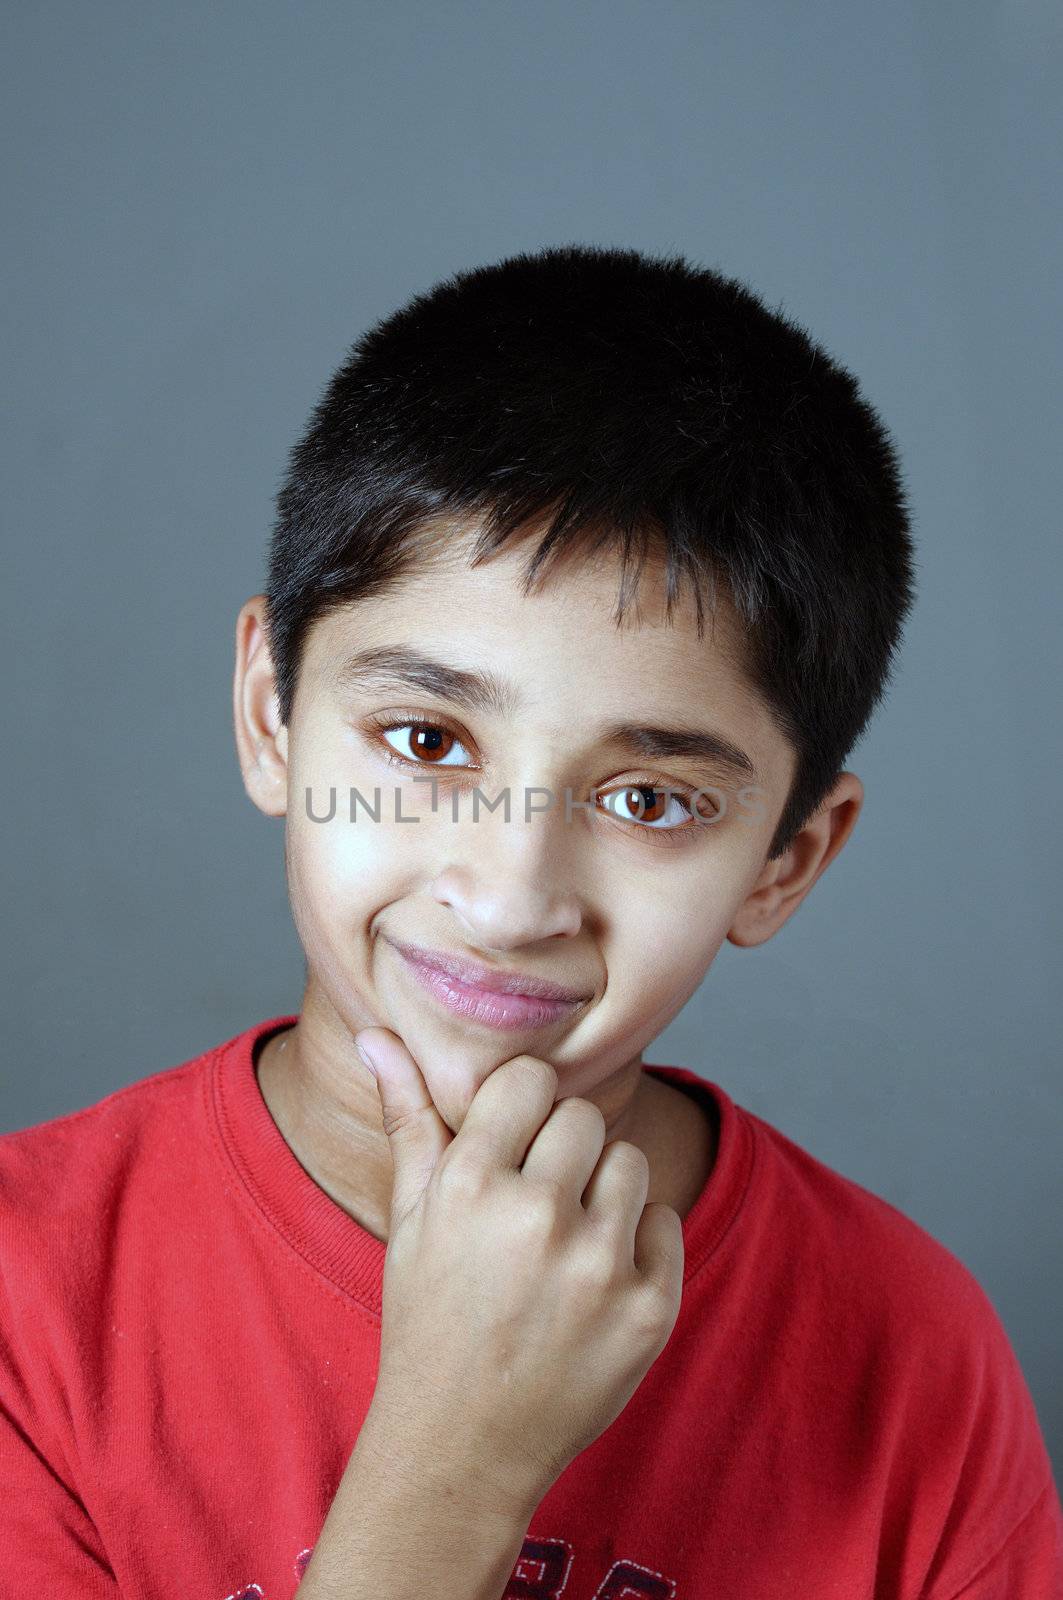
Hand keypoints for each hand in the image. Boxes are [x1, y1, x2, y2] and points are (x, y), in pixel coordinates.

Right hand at [353, 1026, 684, 1508]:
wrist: (462, 1446)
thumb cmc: (429, 1319)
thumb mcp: (409, 1219)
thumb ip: (408, 1119)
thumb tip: (376, 1033)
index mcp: (471, 1185)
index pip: (530, 1080)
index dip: (522, 1109)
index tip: (512, 1147)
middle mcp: (537, 1218)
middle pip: (585, 1117)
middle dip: (563, 1151)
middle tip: (535, 1205)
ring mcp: (599, 1267)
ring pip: (630, 1163)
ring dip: (604, 1193)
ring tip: (564, 1245)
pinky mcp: (649, 1309)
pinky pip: (665, 1223)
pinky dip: (637, 1247)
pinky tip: (593, 1287)